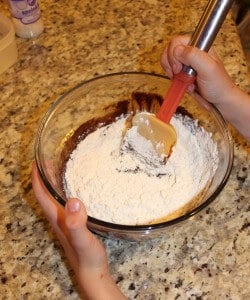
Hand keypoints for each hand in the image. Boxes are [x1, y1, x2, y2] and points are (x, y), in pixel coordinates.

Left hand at [31, 162, 125, 298]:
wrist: (92, 271)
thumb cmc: (87, 257)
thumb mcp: (83, 240)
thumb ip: (77, 223)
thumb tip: (74, 201)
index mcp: (57, 218)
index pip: (41, 195)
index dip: (37, 178)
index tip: (36, 162)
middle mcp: (58, 218)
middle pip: (45, 194)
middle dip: (44, 177)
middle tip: (50, 160)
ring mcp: (66, 221)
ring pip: (55, 198)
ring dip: (54, 183)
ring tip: (62, 168)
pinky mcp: (74, 223)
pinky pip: (65, 203)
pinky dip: (66, 191)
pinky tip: (77, 188)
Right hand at [161, 35, 249, 139]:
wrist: (220, 100)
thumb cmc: (219, 85)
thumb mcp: (208, 68)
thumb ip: (193, 56)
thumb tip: (177, 50)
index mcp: (199, 46)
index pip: (177, 42)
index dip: (173, 55)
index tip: (178, 68)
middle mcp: (191, 53)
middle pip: (170, 51)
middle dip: (170, 64)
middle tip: (178, 73)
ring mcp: (186, 64)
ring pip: (168, 62)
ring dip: (172, 74)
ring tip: (184, 81)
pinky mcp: (183, 74)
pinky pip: (172, 74)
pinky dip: (175, 81)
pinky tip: (185, 85)